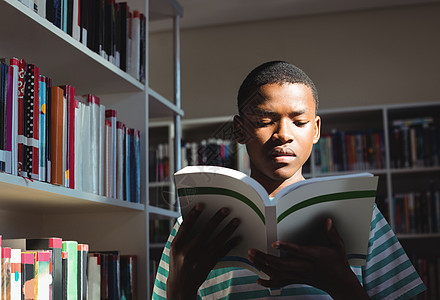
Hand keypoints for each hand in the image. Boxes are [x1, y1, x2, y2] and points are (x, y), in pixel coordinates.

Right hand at [167, 203, 240, 299]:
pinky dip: (230, 244)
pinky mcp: (208, 266)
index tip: (201, 205)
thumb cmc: (178, 263)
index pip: (185, 227)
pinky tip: (237, 238)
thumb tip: (194, 217)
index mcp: (176, 246)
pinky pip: (221, 253)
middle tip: (225, 210)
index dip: (193, 215)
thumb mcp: (175, 249)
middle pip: (204, 232)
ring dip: (227, 230)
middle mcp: (187, 253)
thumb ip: (183, 235)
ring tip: (236, 221)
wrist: (180, 286)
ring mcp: (199, 260)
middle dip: (216, 220)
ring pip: (216, 242)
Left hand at [248, 218, 369, 299]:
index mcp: (315, 257)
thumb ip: (332, 234)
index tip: (274, 243)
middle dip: (265, 258)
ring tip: (251, 257)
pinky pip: (281, 283)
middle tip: (252, 251)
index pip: (298, 252)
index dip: (286, 247)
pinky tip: (258, 279)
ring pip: (278, 273)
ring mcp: (300, 275)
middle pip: (282, 264)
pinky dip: (268, 282)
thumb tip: (328, 221)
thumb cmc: (339, 263)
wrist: (340, 284)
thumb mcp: (339, 247)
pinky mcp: (297, 280)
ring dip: (263, 266)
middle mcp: (305, 267)